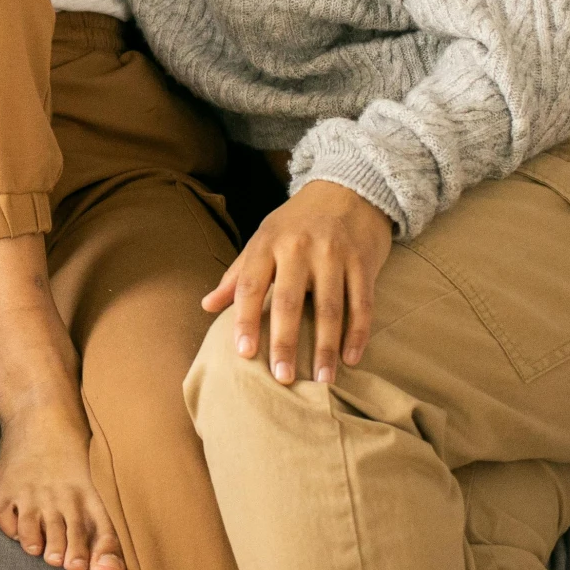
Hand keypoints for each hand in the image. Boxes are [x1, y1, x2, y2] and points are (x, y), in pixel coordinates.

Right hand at [0, 400, 126, 569]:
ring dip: (37, 546)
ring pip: (32, 538)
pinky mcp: (3, 490)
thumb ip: (107, 537)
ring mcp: (28, 493)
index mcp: (89, 495)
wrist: (38, 414)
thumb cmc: (75, 458)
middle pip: (62, 542)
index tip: (89, 568)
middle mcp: (59, 496)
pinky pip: (7, 524)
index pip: (99, 536)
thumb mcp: (98, 489)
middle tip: (65, 561)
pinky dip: (14, 531)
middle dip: (66, 557)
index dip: (96, 557)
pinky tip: (22, 526)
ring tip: (41, 547)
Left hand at [203, 180, 393, 385]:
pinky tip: (351, 358)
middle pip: (288, 301)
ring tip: (323, 381)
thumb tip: (206, 306)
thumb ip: (237, 275)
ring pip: (328, 308)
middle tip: (283, 378)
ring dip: (326, 347)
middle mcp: (298, 248)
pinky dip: (357, 333)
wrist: (348, 189)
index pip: (249, 285)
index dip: (244, 320)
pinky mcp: (363, 261)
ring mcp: (333, 254)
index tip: (244, 353)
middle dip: (285, 342)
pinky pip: (361, 303)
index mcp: (267, 243)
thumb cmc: (297, 222)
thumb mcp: (263, 239)